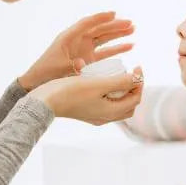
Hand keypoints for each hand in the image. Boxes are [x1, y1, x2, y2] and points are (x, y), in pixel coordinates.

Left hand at [19, 11, 134, 90]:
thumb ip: (72, 65)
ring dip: (118, 34)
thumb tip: (83, 62)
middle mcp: (78, 40)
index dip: (100, 18)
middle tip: (130, 23)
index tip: (114, 14)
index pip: (87, 23)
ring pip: (104, 38)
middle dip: (115, 25)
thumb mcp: (59, 68)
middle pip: (99, 29)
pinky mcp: (89, 59)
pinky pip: (105, 52)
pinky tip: (130, 46)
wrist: (39, 82)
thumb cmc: (46, 73)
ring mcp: (84, 49)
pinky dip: (117, 48)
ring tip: (133, 29)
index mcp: (69, 37)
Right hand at [28, 67, 143, 124]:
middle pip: (129, 104)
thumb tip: (138, 78)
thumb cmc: (70, 92)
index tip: (137, 67)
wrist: (45, 101)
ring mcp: (96, 116)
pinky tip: (105, 83)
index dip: (140, 82)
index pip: (135, 98)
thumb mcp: (98, 84)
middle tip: (132, 73)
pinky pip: (107, 104)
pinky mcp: (87, 112)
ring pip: (118, 105)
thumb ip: (120, 82)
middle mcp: (105, 117)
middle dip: (134, 89)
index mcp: (111, 112)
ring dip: (123, 92)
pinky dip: (112, 94)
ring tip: (120, 76)